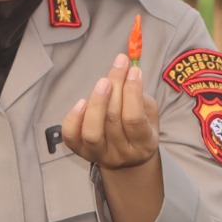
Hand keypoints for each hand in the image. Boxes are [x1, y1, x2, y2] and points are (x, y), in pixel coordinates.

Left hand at [59, 48, 159, 171]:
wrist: (127, 157)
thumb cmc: (139, 127)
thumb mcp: (149, 112)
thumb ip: (140, 94)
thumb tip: (127, 69)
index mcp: (143, 144)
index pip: (134, 119)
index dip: (133, 92)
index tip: (134, 70)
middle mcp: (121, 153)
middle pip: (113, 120)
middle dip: (116, 87)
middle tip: (119, 64)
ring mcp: (98, 154)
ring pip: (92, 131)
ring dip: (96, 103)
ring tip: (103, 82)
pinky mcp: (80, 151)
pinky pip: (72, 136)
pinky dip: (74, 118)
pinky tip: (82, 102)